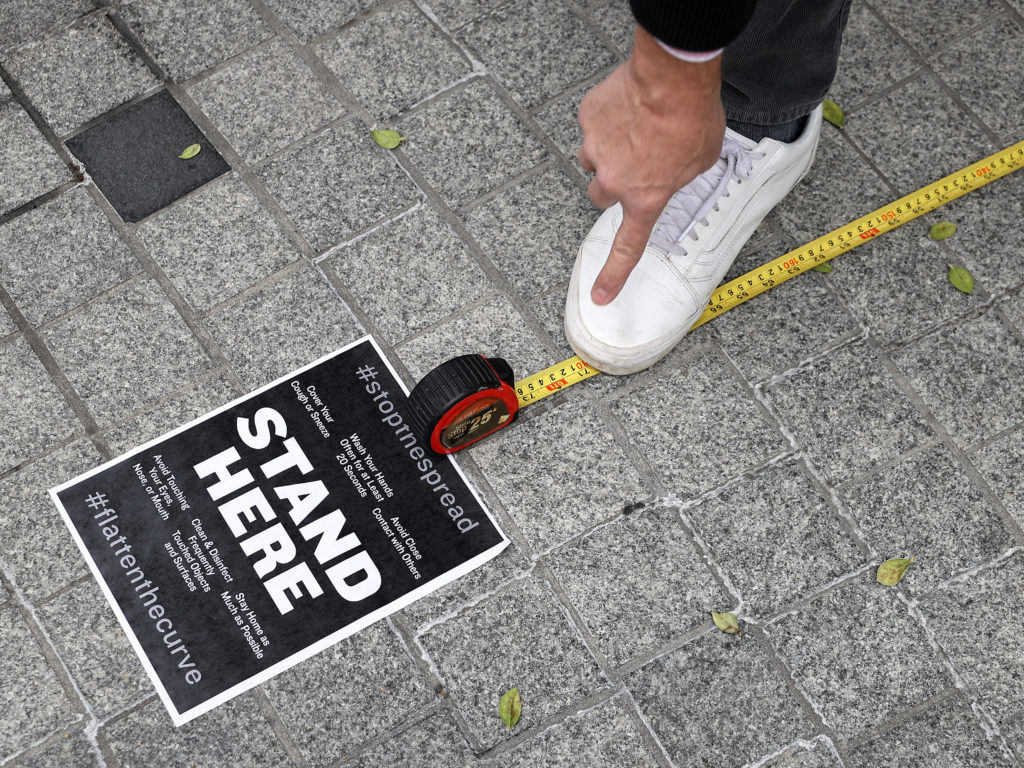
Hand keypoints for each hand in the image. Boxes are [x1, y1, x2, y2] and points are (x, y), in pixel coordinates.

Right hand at [578, 26, 724, 303]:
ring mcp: (596, 148)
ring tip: (636, 125)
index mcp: (646, 199)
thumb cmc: (693, 118)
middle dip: (612, 182)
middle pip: (599, 194)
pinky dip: (608, 115)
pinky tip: (629, 102)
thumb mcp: (701, 161)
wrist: (673, 77)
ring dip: (610, 147)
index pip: (627, 248)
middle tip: (632, 163)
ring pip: (594, 156)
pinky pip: (594, 122)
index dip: (613, 275)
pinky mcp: (588, 118)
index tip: (600, 295)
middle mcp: (614, 180)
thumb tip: (670, 169)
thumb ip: (678, 175)